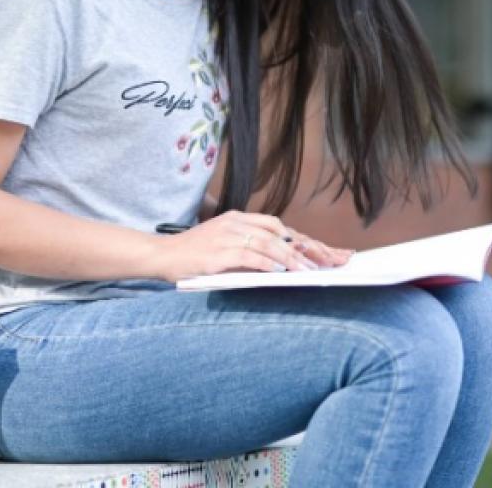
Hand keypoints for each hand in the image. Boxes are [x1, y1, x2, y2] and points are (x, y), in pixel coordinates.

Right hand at [153, 210, 351, 282]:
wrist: (160, 256)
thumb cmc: (193, 255)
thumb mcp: (224, 246)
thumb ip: (249, 250)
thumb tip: (283, 264)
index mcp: (238, 218)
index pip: (278, 226)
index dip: (304, 239)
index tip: (327, 252)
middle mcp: (235, 222)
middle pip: (279, 233)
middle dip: (307, 248)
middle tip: (330, 262)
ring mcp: (226, 236)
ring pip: (268, 244)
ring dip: (292, 259)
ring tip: (311, 271)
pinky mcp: (218, 253)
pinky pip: (249, 256)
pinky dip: (268, 264)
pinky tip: (281, 272)